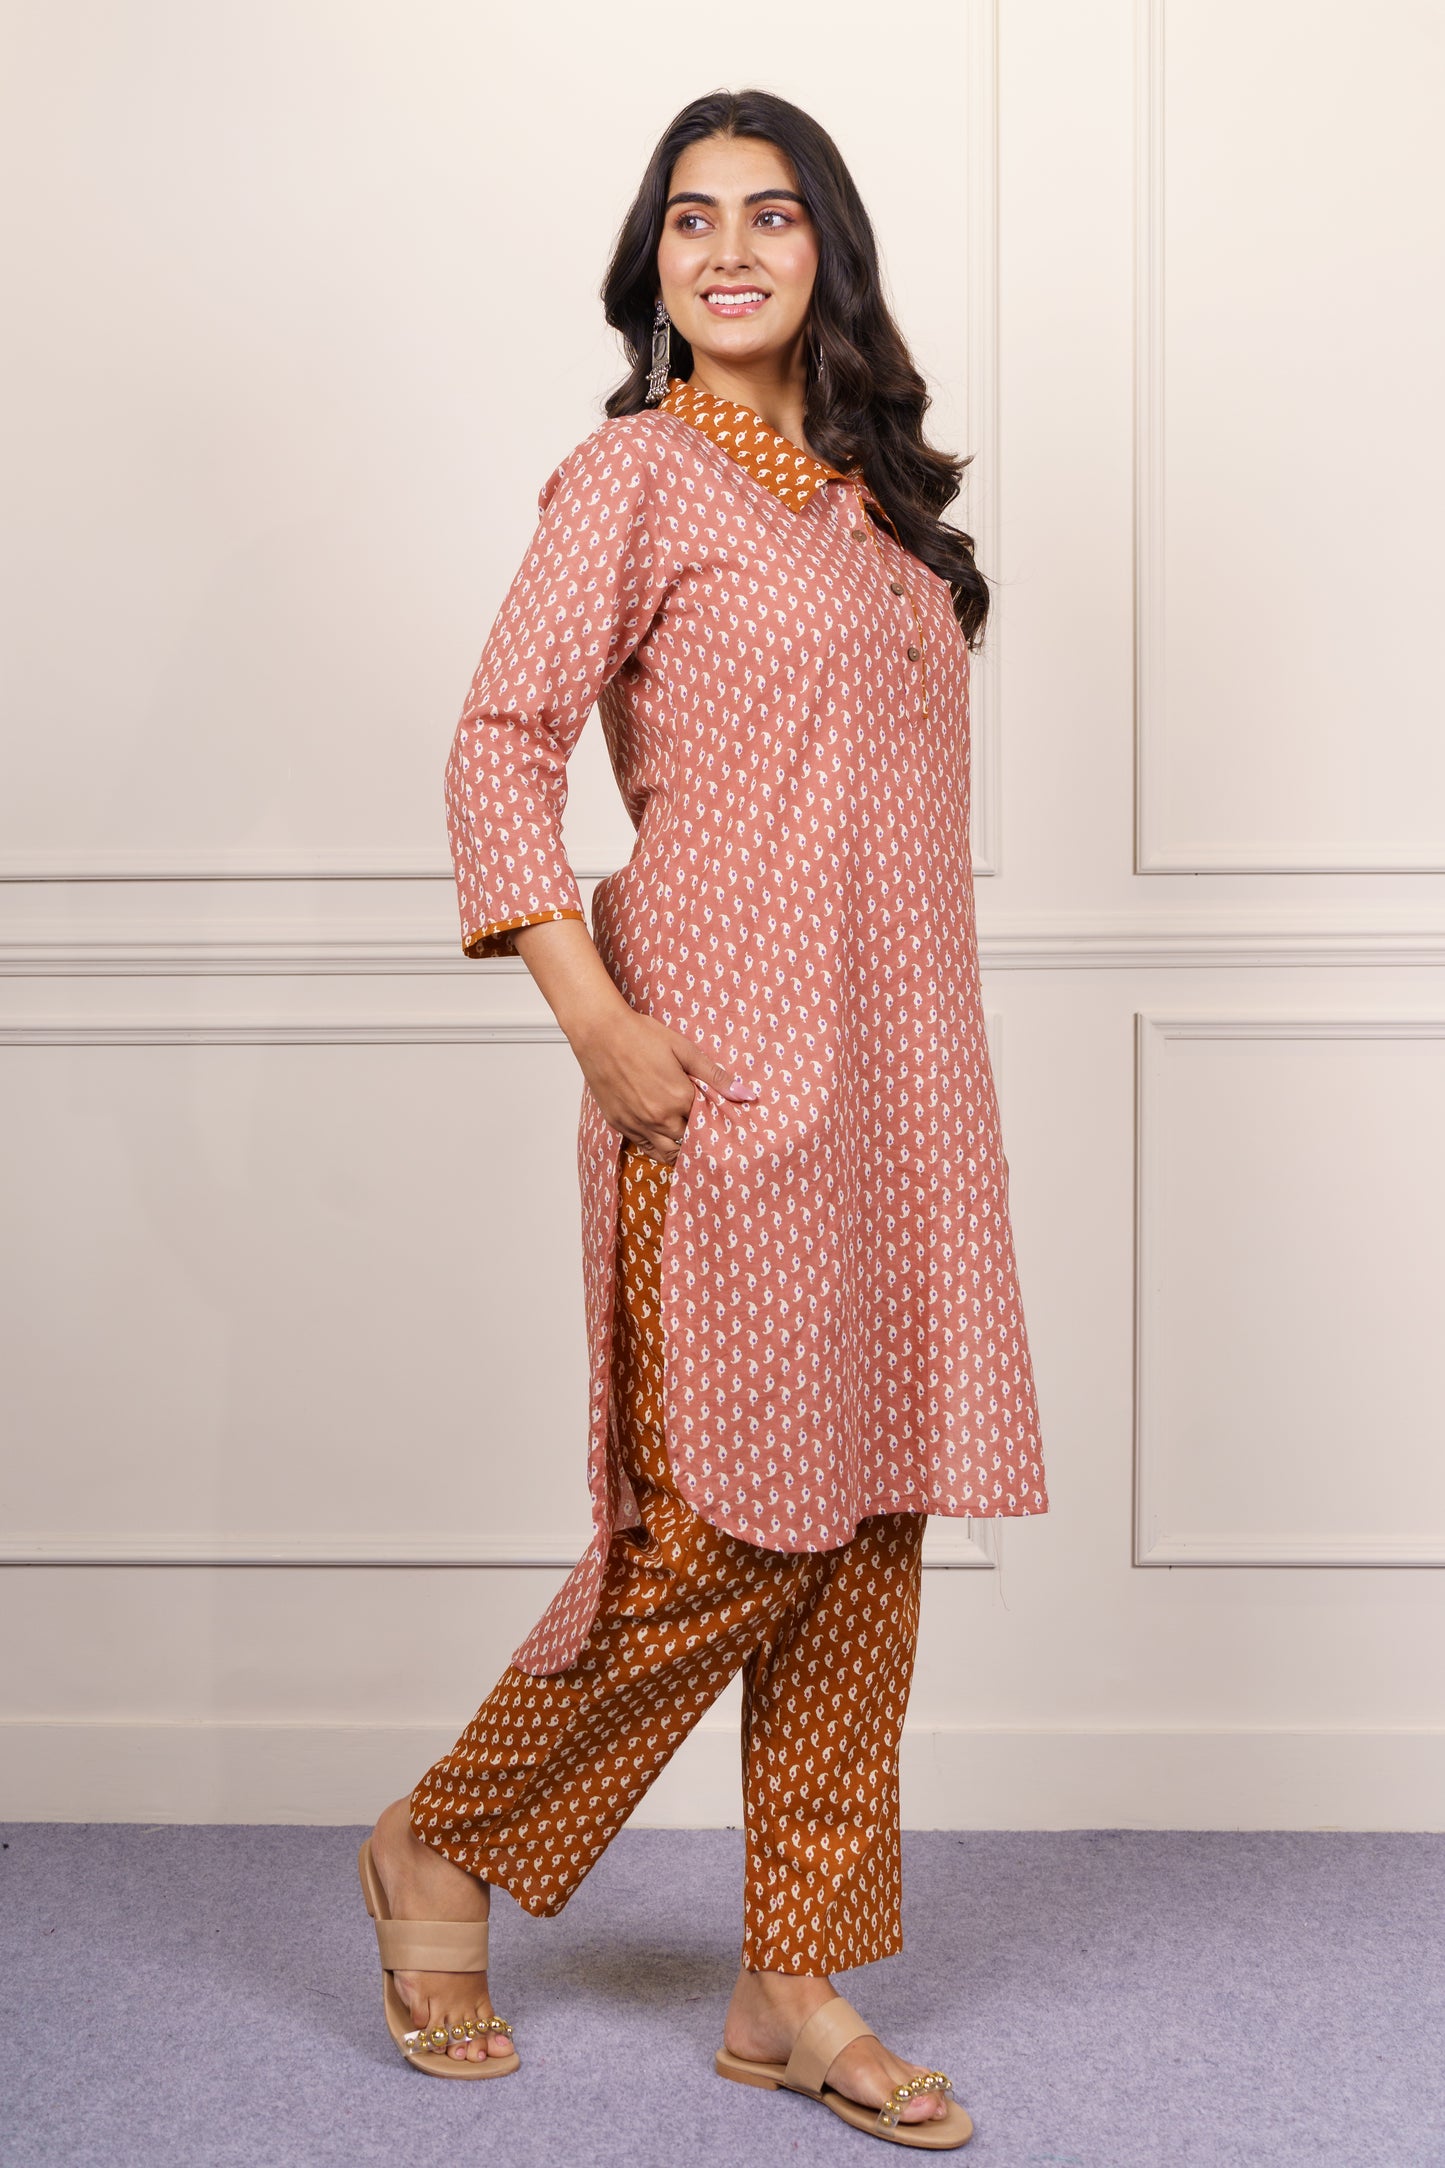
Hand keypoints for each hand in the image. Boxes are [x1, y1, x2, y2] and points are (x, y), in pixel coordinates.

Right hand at [570, 1005, 757, 1162]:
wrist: (599, 1032)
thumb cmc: (640, 1035)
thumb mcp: (683, 1049)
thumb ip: (715, 1075)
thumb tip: (746, 1094)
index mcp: (678, 1099)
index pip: (706, 1125)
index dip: (712, 1122)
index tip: (715, 1118)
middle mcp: (658, 1118)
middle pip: (688, 1143)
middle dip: (697, 1137)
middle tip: (701, 1127)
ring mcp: (636, 1124)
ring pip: (666, 1154)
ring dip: (678, 1149)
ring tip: (684, 1136)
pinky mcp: (619, 1124)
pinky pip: (643, 1147)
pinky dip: (656, 1146)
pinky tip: (661, 1133)